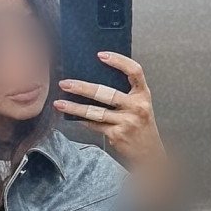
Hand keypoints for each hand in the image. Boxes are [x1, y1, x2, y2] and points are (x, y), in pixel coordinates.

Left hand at [54, 50, 185, 207]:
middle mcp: (136, 107)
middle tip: (66, 83)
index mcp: (143, 95)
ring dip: (75, 107)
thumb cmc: (141, 128)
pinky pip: (94, 125)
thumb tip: (94, 81)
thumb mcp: (140, 107)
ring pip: (95, 112)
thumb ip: (125, 94)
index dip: (119, 61)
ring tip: (60, 103)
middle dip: (83, 88)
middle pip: (107, 93)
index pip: (135, 71)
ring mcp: (126, 122)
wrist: (150, 155)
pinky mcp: (116, 135)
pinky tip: (70, 117)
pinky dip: (81, 120)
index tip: (101, 55)